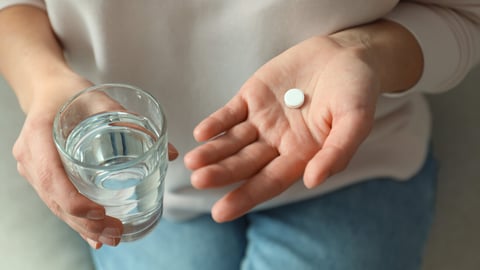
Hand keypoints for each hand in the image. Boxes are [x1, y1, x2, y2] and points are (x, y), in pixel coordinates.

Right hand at [12, 75, 178, 248]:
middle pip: (54, 199)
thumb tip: (172, 153)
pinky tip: (94, 236)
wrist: (47, 90)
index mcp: (40, 134)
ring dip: (82, 227)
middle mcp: (30, 156)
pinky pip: (55, 201)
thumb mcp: (101, 100)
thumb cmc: (73, 93)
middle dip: (85, 222)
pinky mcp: (41, 175)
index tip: (100, 212)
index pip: (51, 176)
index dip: (74, 200)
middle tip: (116, 233)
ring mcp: (32, 168)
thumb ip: (133, 123)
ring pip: (54, 206)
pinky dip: (75, 220)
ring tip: (112, 237)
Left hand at [185, 36, 380, 221]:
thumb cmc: (356, 91)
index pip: (268, 182)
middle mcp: (277, 142)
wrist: (346, 54)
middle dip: (222, 173)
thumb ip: (337, 152)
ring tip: (193, 161)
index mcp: (301, 155)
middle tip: (199, 181)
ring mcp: (262, 120)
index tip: (221, 213)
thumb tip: (312, 181)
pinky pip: (230, 113)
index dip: (245, 196)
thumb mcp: (356, 121)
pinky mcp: (252, 97)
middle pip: (245, 163)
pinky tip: (201, 133)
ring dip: (213, 151)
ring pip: (232, 140)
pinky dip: (216, 122)